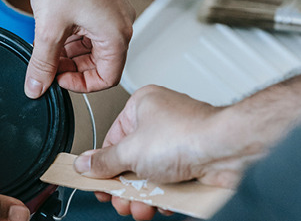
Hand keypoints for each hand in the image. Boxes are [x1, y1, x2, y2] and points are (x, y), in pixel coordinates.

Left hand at [24, 0, 134, 97]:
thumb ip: (43, 63)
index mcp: (116, 35)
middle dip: (71, 66)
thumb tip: (37, 88)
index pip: (106, 78)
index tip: (56, 79)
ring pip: (92, 46)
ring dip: (69, 51)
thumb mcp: (48, 28)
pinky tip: (53, 26)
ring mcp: (113, 11)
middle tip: (47, 62)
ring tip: (46, 42)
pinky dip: (72, 35)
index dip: (79, 84)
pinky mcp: (102, 1)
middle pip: (99, 63)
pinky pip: (90, 29)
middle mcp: (121, 24)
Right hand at [74, 86, 263, 219]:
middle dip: (125, 186)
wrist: (229, 150)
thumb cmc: (186, 135)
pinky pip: (171, 179)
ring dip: (143, 195)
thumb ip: (104, 161)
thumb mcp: (131, 151)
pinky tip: (163, 203)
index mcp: (141, 105)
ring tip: (140, 208)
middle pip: (132, 159)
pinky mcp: (194, 158)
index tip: (96, 182)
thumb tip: (85, 164)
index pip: (112, 138)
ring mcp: (179, 139)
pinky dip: (165, 194)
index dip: (103, 164)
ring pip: (151, 173)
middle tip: (119, 200)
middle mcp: (161, 119)